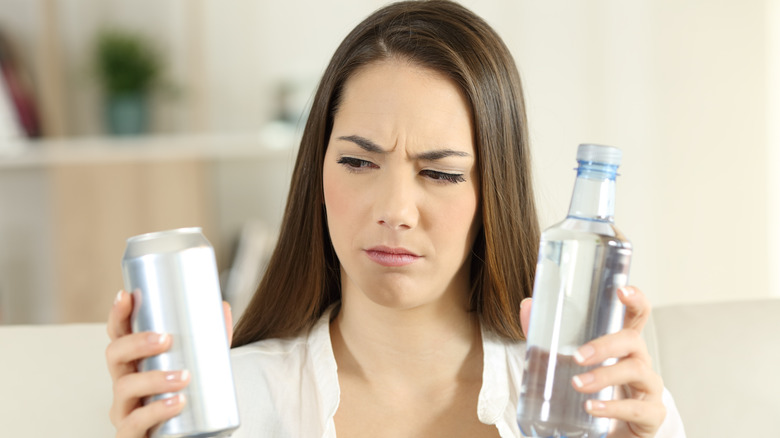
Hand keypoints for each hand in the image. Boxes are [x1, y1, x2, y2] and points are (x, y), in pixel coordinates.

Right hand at [105, 290, 233, 436]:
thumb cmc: (188, 401)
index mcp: (136, 364)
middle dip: (137, 343)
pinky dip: (156, 411)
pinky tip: (176, 403)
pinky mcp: (130, 435)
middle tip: (165, 339)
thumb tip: (223, 305)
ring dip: (153, 378)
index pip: (119, 335)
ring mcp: (124, 411)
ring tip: (183, 376)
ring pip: (124, 388)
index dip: (117, 315)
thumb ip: (212, 340)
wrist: (193, 437)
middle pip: (114, 355)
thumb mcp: (200, 368)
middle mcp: (124, 384)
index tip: (126, 296)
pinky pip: (134, 423)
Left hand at [519, 287, 665, 437]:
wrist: (607, 433)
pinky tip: (593, 407)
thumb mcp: (568, 364)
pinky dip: (613, 407)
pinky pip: (638, 409)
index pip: (636, 316)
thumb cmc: (592, 391)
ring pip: (636, 371)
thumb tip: (528, 306)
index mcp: (623, 346)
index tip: (621, 290)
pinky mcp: (651, 416)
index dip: (635, 300)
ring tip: (578, 384)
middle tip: (577, 356)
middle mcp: (640, 361)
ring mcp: (649, 388)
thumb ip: (547, 338)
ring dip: (605, 375)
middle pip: (633, 340)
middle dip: (605, 345)